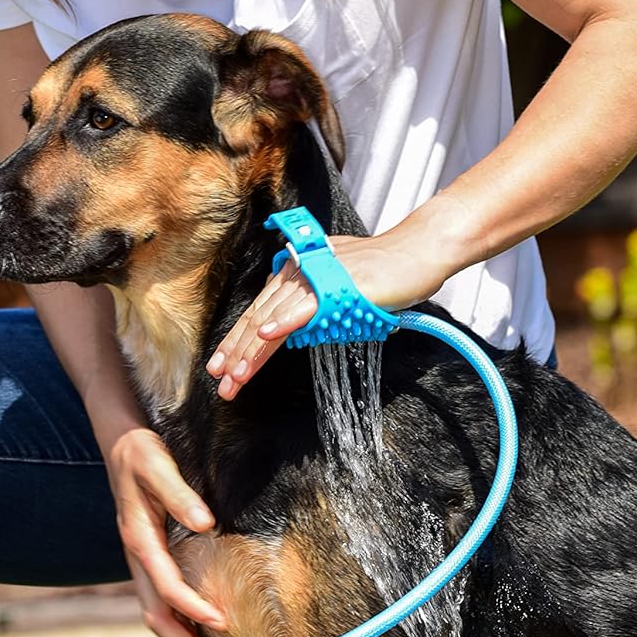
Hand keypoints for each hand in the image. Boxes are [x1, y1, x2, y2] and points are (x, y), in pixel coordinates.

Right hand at [103, 423, 225, 636]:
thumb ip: (180, 494)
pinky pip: (159, 598)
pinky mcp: (147, 556)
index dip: (192, 608)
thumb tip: (205, 524)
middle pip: (154, 614)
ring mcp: (140, 559)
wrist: (119, 441)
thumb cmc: (140, 451)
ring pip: (154, 612)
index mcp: (138, 538)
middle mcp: (136, 555)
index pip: (165, 586)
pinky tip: (197, 630)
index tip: (221, 623)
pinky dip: (177, 621)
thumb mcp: (158, 465)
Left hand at [206, 231, 439, 400]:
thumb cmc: (382, 271)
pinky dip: (283, 323)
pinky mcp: (335, 286)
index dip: (236, 343)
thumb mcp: (336, 286)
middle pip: (258, 320)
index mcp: (293, 274)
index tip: (222, 370)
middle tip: (222, 384)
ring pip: (274, 319)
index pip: (258, 314)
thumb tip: (293, 325)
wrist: (415, 253)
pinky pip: (303, 307)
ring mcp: (314, 279)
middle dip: (236, 354)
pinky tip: (266, 337)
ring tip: (236, 378)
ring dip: (252, 351)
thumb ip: (312, 302)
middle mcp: (296, 274)